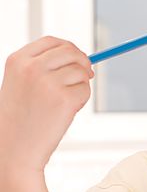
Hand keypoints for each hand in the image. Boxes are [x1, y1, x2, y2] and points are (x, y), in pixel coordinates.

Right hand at [0, 36, 93, 171]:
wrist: (13, 150)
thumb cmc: (18, 120)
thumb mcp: (20, 85)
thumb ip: (42, 68)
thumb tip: (80, 59)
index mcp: (17, 60)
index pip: (52, 41)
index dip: (69, 48)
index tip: (77, 58)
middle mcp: (32, 68)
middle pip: (71, 52)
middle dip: (83, 62)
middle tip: (88, 75)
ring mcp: (49, 83)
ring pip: (81, 72)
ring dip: (81, 85)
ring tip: (66, 103)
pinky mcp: (64, 99)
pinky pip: (85, 91)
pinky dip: (82, 100)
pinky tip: (67, 112)